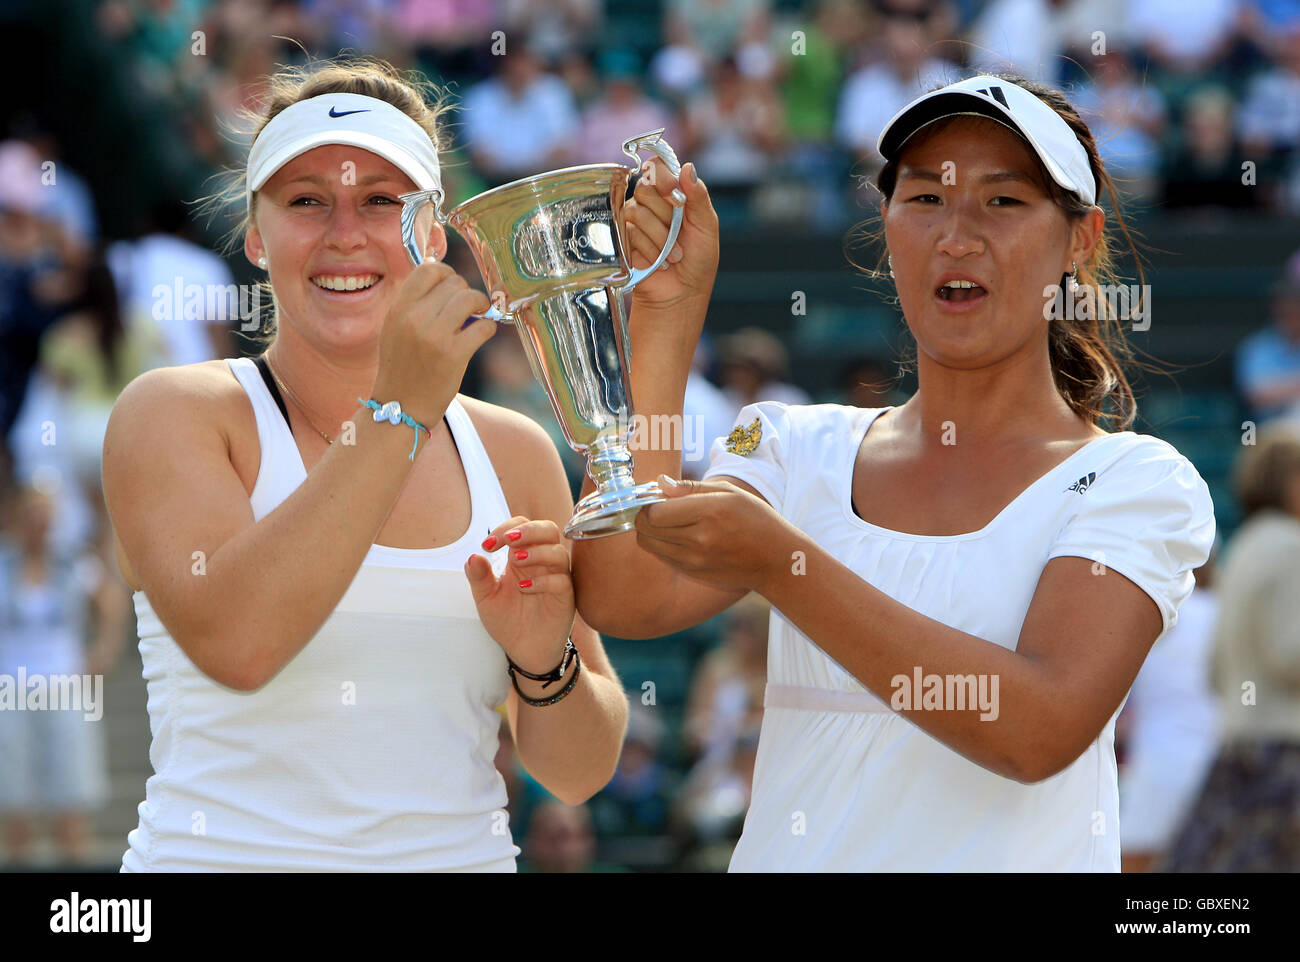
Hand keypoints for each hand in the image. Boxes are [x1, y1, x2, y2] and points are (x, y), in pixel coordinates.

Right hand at [373, 261, 495, 427]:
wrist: (401, 406)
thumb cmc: (402, 366)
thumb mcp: (395, 328)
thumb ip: (414, 302)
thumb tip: (442, 273)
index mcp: (399, 309)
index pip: (428, 270)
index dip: (447, 273)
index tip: (453, 286)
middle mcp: (415, 319)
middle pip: (454, 283)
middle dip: (466, 292)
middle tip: (467, 307)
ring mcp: (435, 337)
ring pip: (470, 298)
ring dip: (481, 304)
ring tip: (479, 315)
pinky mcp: (454, 355)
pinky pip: (484, 327)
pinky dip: (489, 327)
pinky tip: (481, 334)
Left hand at [466, 516, 575, 674]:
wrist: (524, 651)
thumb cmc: (507, 621)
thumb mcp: (486, 598)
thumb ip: (479, 577)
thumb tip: (473, 556)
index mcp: (523, 556)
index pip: (522, 526)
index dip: (506, 528)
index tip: (487, 545)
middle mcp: (543, 563)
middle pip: (548, 529)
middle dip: (529, 530)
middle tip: (510, 541)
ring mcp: (556, 579)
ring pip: (559, 552)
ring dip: (537, 552)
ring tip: (516, 562)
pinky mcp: (565, 598)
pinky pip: (562, 580)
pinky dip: (543, 580)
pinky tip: (524, 588)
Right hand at [622, 159, 718, 318]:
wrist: (683, 293)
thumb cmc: (698, 260)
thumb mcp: (707, 225)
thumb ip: (698, 196)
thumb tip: (688, 167)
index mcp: (673, 193)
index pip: (657, 166)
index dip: (663, 177)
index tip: (675, 195)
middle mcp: (650, 203)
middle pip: (645, 188)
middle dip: (667, 215)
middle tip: (680, 233)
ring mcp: (633, 220)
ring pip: (638, 211)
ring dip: (661, 238)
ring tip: (674, 256)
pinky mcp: (622, 239)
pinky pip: (630, 232)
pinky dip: (650, 249)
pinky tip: (660, 262)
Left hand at [633, 475, 791, 592]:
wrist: (775, 560)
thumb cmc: (756, 520)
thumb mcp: (731, 492)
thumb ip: (691, 487)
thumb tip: (660, 482)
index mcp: (710, 512)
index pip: (655, 512)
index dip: (650, 502)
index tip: (658, 497)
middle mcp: (699, 539)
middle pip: (646, 528)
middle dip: (645, 515)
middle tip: (659, 507)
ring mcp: (694, 560)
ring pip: (648, 544)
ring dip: (651, 531)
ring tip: (669, 522)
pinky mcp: (693, 572)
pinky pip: (662, 556)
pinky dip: (661, 544)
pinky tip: (680, 536)